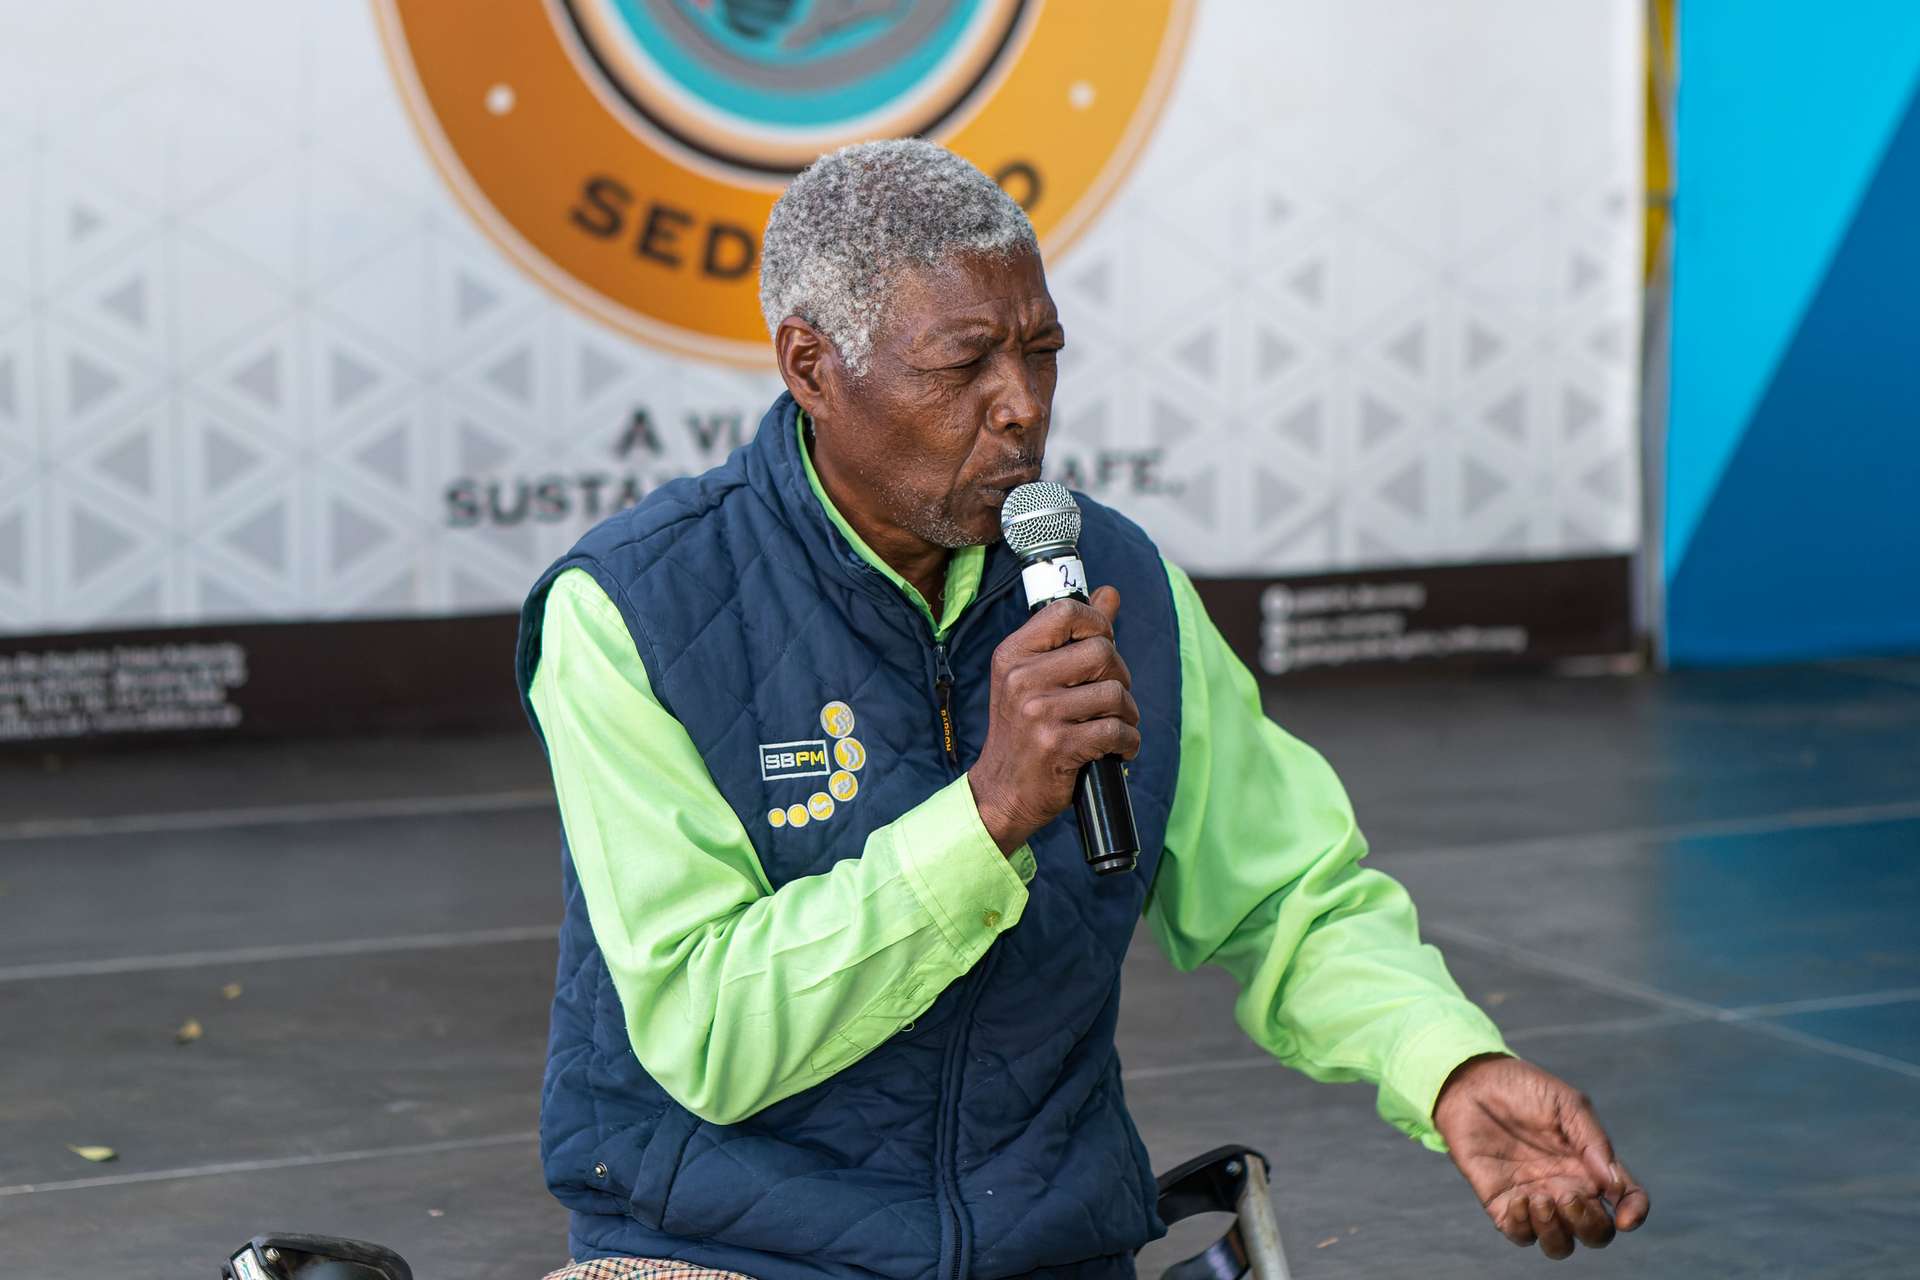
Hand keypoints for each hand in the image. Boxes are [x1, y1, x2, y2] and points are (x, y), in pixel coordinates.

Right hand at [968, 586, 1138, 852]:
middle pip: (1101, 651)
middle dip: (1119, 675)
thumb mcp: (1036, 676)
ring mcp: (1038, 712)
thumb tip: (1110, 593)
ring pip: (1115, 693)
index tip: (1102, 645)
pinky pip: (1117, 730)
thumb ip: (1075, 634)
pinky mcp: (1058, 745)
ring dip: (1126, 714)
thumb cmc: (1025, 730)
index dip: (1097, 624)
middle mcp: (1021, 678)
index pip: (1067, 612)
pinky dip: (1127, 742)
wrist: (1002, 791)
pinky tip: (1116, 749)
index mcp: (1013, 654)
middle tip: (1111, 697)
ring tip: (1113, 726)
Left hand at [1432, 1054, 1649, 1260]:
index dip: (1634, 1213)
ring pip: (1560, 1245)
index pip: (1626, 1200)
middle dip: (1590, 1226)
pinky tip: (1518, 1199)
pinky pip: (1520, 1234)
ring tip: (1540, 1198)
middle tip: (1567, 1196)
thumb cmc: (1525, 1089)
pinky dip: (1524, 1227)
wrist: (1473, 1083)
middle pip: (1596, 1233)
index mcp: (1590, 1165)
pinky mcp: (1502, 1203)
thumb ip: (1593, 1142)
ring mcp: (1536, 1198)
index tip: (1625, 1218)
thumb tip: (1615, 1186)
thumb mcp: (1567, 1104)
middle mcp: (1567, 1188)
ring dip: (1556, 1233)